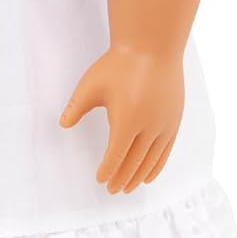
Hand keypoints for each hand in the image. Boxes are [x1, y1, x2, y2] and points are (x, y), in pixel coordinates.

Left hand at [57, 43, 184, 193]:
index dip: (107, 170)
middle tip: (113, 190)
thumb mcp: (91, 85)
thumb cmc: (119, 65)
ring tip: (129, 188)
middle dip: (122, 178)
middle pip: (134, 162)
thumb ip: (76, 108)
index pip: (115, 155)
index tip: (100, 179)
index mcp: (126, 119)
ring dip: (139, 176)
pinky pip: (166, 151)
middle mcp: (148, 126)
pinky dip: (157, 166)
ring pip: (151, 160)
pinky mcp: (174, 120)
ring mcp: (164, 124)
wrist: (152, 47)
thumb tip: (63, 125)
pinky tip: (149, 175)